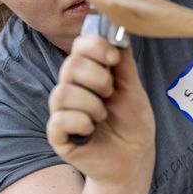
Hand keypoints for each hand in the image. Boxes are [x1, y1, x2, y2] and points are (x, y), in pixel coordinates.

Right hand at [47, 36, 154, 188]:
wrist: (134, 160)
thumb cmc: (133, 125)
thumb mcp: (133, 90)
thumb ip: (123, 65)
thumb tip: (119, 33)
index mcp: (90, 75)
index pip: (80, 47)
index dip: (94, 47)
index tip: (113, 58)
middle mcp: (73, 89)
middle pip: (69, 66)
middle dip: (96, 77)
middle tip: (110, 92)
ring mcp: (63, 112)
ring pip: (62, 93)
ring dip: (89, 103)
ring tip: (103, 116)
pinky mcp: (59, 136)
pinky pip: (58, 120)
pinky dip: (80, 122)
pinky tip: (92, 130)